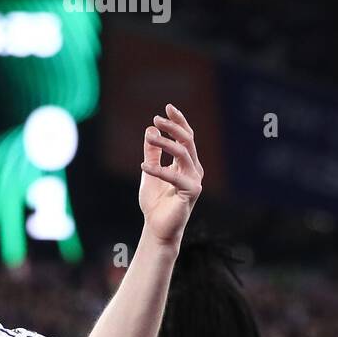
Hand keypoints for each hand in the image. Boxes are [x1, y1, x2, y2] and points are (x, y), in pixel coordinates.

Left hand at [139, 104, 202, 246]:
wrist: (157, 228)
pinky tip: (143, 167)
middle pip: (188, 141)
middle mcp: (194, 169)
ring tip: (149, 138)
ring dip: (165, 143)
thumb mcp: (149, 172)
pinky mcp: (191, 192)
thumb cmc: (155, 203)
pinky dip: (158, 170)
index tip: (167, 108)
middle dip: (173, 127)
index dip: (178, 121)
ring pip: (183, 153)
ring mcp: (195, 180)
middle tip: (157, 118)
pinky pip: (175, 176)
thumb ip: (151, 153)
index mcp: (186, 164)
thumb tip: (150, 129)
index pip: (186, 137)